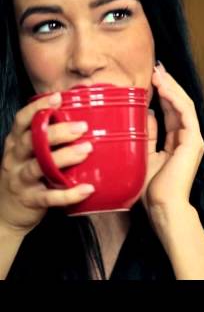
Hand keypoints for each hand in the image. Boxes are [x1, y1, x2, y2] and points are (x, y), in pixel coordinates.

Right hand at [0, 93, 94, 235]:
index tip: (57, 98)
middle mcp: (15, 159)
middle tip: (82, 127)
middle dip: (57, 132)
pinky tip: (87, 188)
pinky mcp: (30, 200)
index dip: (37, 108)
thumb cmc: (26, 175)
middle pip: (32, 141)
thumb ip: (46, 138)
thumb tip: (79, 117)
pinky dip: (69, 193)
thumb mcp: (29, 154)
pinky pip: (50, 197)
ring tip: (86, 150)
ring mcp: (21, 180)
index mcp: (15, 144)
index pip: (21, 121)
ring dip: (64, 157)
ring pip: (40, 166)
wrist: (6, 214)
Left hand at [140, 62, 203, 220]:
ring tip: (158, 72)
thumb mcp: (143, 155)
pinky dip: (174, 98)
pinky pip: (185, 113)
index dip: (161, 94)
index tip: (150, 78)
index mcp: (178, 142)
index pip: (171, 111)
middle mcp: (188, 137)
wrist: (163, 206)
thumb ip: (146, 135)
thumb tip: (145, 114)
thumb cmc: (151, 189)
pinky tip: (163, 87)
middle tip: (155, 67)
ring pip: (184, 104)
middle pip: (179, 104)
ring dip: (171, 87)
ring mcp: (193, 138)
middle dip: (167, 85)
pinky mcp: (193, 140)